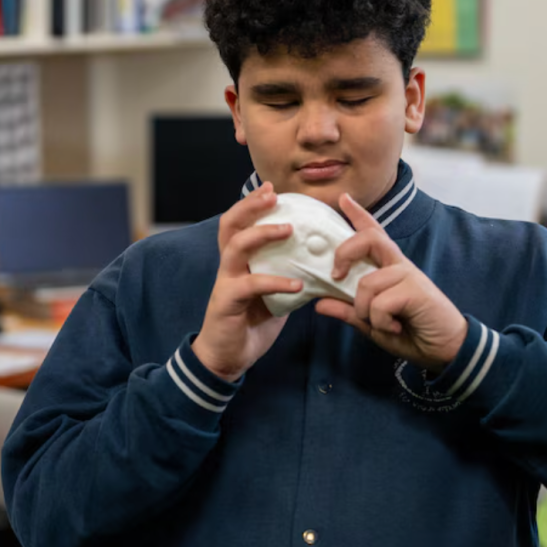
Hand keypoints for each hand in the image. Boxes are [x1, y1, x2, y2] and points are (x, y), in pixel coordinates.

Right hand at [192, 183, 302, 381]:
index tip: (272, 188)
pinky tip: (296, 284)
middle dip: (251, 206)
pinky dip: (275, 282)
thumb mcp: (274, 294)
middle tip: (273, 195)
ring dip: (262, 234)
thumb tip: (320, 262)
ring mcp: (225, 282)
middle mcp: (228, 266)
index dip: (252, 203)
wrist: (227, 357)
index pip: (239, 222)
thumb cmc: (251, 322)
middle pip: (231, 224)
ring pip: (236, 246)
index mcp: (238, 261)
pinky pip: (250, 285)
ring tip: (287, 229)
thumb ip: (288, 273)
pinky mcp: (227, 302)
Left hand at [315, 193, 467, 372]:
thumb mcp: (372, 324)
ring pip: (367, 283)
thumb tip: (320, 304)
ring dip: (366, 310)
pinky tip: (395, 328)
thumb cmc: (411, 333)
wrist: (445, 349)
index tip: (343, 198)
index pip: (373, 234)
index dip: (358, 215)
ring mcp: (408, 275)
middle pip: (369, 239)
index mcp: (388, 268)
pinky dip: (380, 322)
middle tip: (336, 275)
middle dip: (345, 252)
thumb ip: (349, 312)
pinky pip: (380, 303)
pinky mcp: (415, 290)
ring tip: (382, 324)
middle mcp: (398, 265)